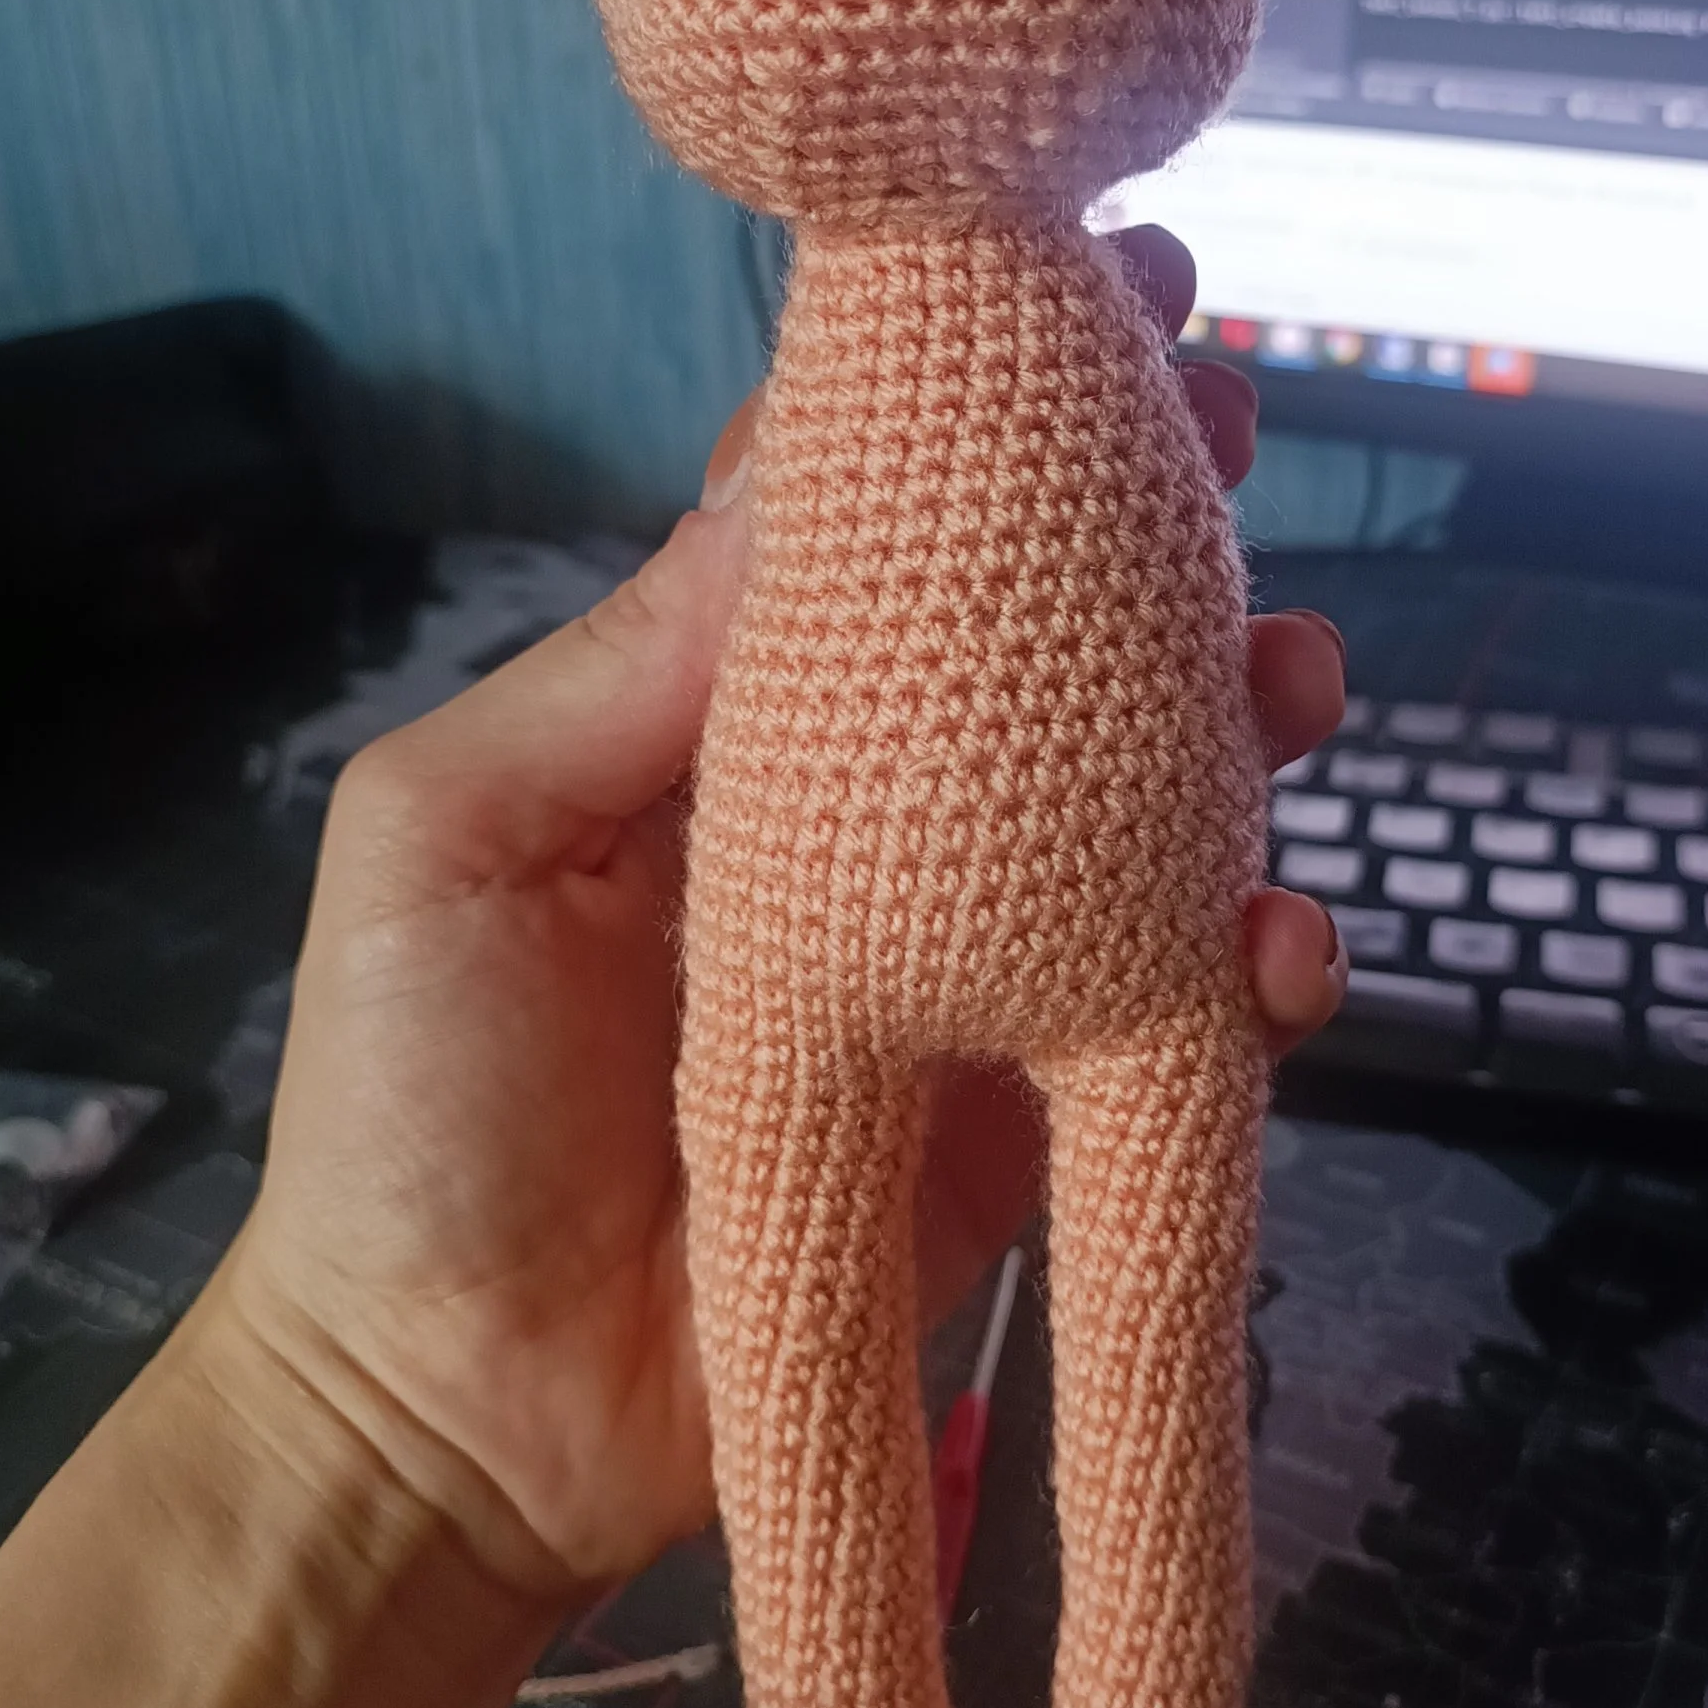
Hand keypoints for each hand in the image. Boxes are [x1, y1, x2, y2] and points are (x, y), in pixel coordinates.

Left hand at [218, 227, 1347, 1605]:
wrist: (450, 1412)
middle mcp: (853, 820)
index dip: (959, 423)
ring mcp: (956, 965)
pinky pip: (1172, 1013)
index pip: (856, 535)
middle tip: (1231, 432)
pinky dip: (1255, 963)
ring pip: (1133, 807)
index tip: (1078, 295)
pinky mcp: (1029, 1111)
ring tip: (1294, 677)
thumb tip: (806, 464)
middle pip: (1027, 648)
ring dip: (1236, 719)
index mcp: (709, 727)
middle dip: (1141, 529)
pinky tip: (1277, 939)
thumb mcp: (461, 829)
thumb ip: (635, 660)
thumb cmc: (413, 1095)